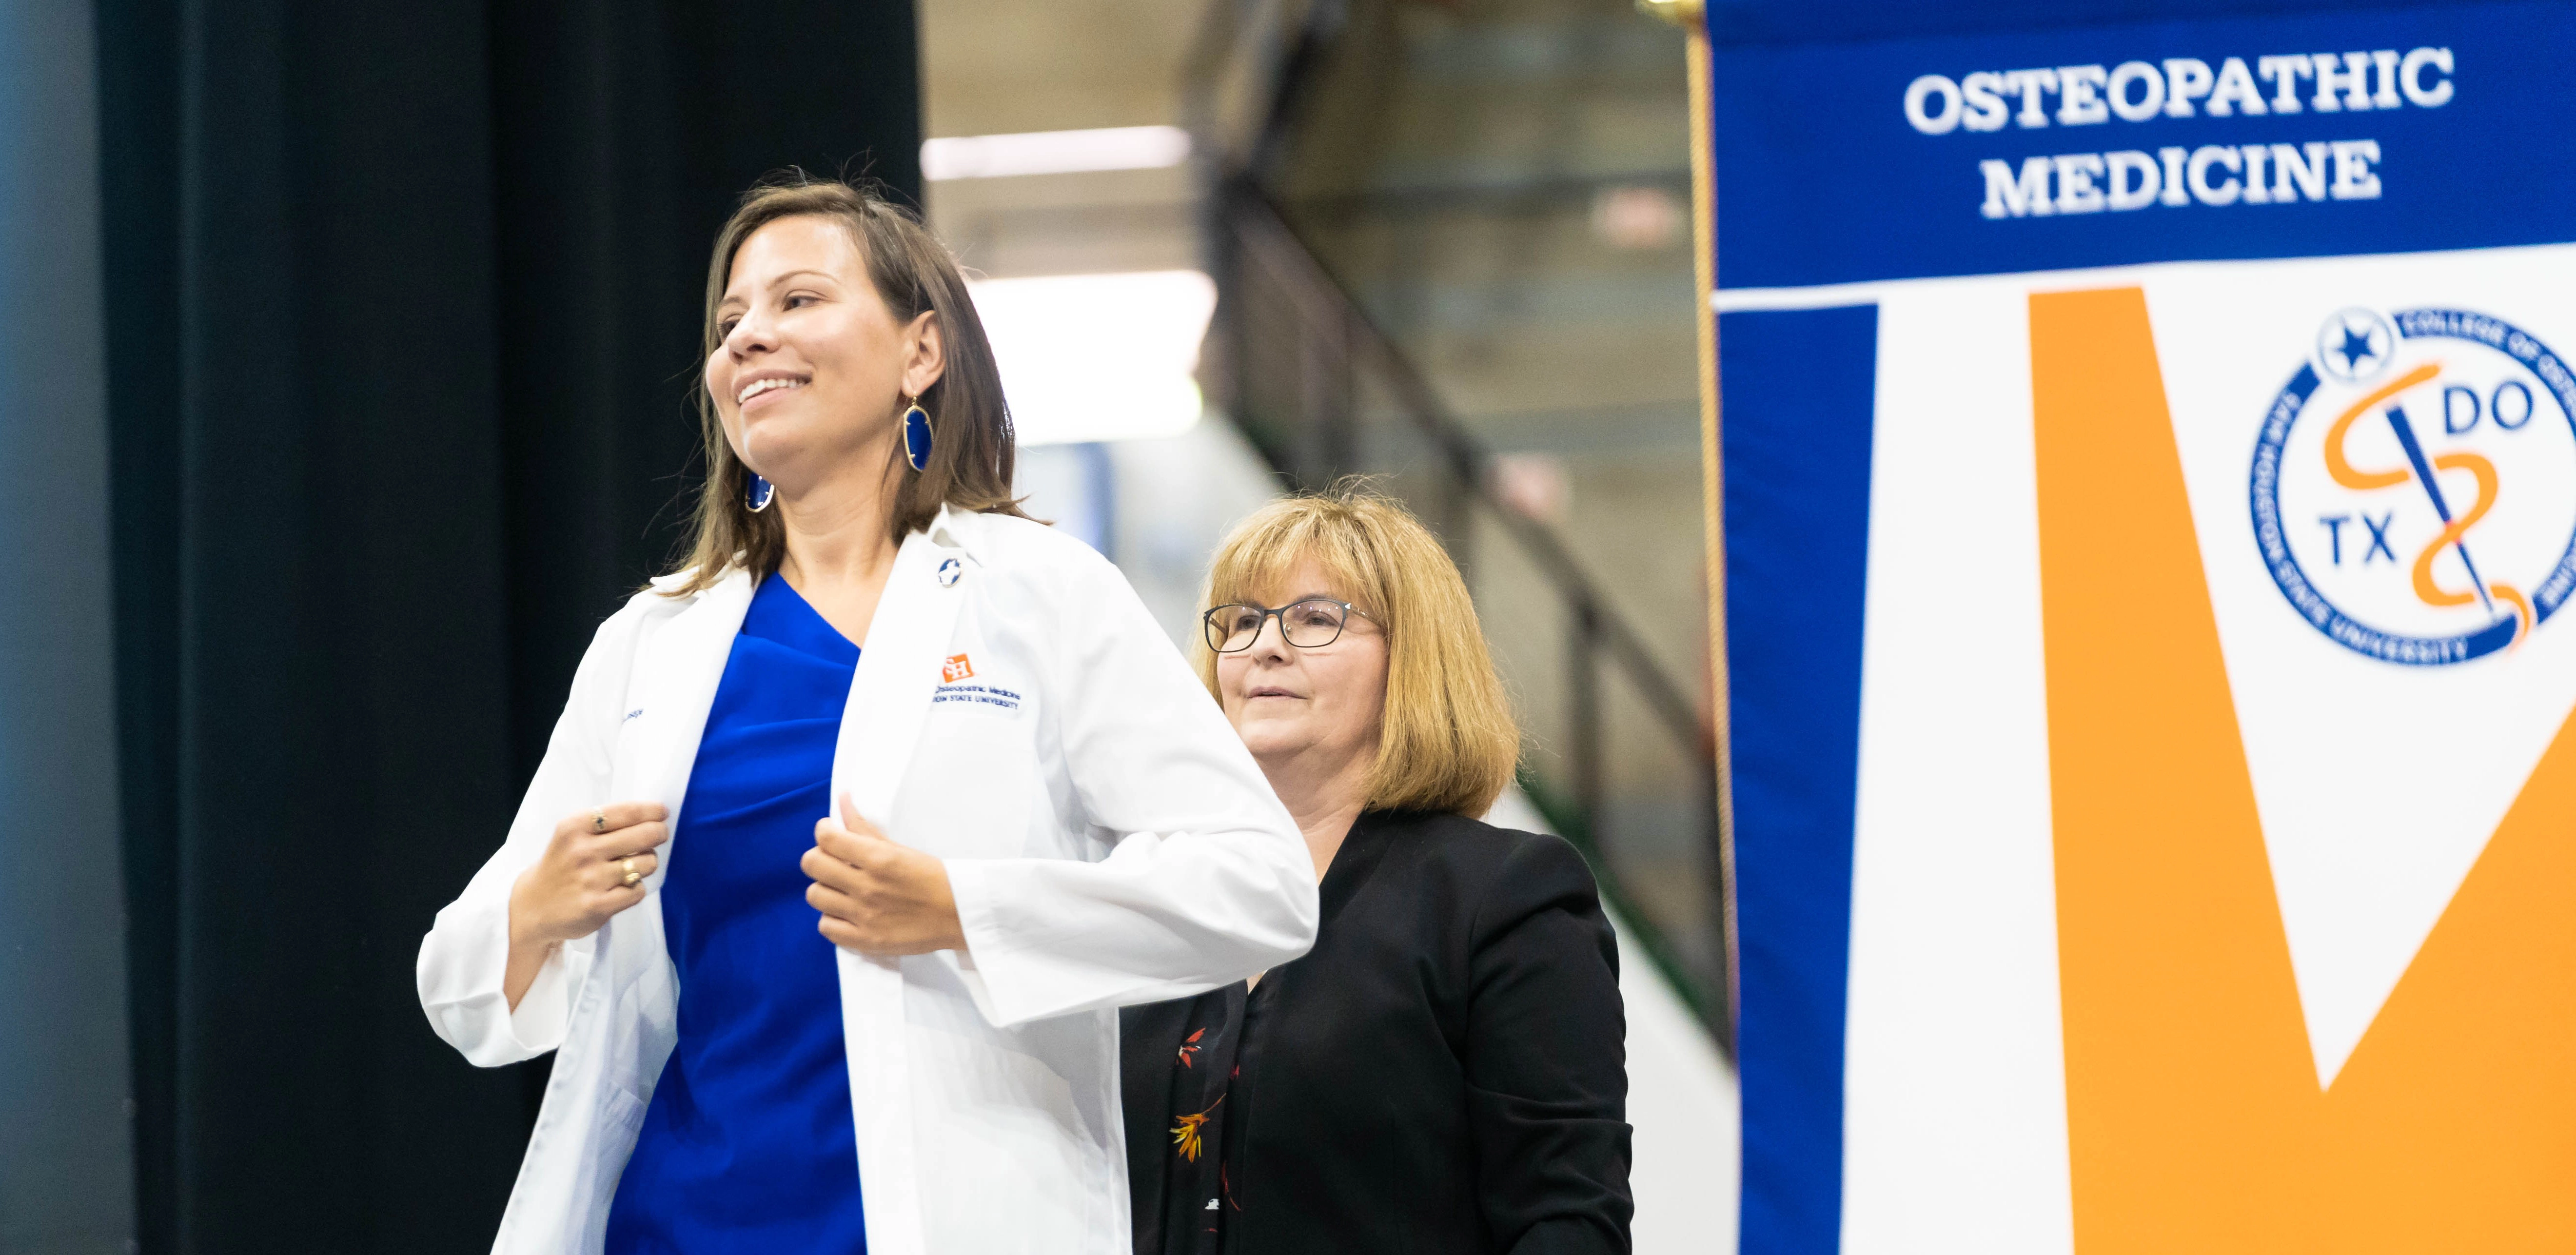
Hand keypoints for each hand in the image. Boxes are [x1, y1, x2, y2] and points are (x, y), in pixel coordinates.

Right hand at [504, 802, 666, 1008]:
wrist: (533, 907)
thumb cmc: (561, 865)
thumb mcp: (571, 835)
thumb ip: (605, 823)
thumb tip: (653, 816)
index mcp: (575, 827)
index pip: (627, 811)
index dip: (652, 811)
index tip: (662, 813)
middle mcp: (583, 850)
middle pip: (646, 835)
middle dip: (659, 833)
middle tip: (659, 835)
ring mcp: (591, 879)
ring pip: (647, 863)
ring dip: (646, 864)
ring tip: (632, 866)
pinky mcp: (599, 905)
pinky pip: (638, 890)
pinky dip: (635, 889)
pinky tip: (620, 888)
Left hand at [803, 794, 964, 955]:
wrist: (960, 915)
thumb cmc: (933, 877)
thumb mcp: (900, 849)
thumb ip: (865, 828)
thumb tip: (842, 801)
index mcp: (879, 858)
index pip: (826, 838)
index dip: (823, 832)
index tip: (830, 833)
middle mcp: (868, 887)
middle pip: (812, 865)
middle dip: (819, 858)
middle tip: (833, 860)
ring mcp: (864, 916)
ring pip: (815, 895)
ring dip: (824, 888)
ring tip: (840, 888)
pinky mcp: (865, 940)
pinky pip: (826, 927)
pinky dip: (831, 918)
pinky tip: (845, 912)